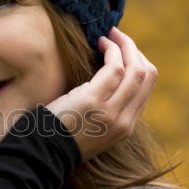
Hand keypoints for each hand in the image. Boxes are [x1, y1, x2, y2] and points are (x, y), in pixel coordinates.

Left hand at [45, 26, 157, 162]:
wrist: (42, 153)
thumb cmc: (60, 134)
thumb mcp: (92, 124)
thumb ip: (106, 106)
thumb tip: (110, 74)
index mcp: (126, 126)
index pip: (146, 88)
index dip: (139, 63)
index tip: (125, 50)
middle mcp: (124, 120)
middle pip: (147, 76)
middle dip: (135, 51)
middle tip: (119, 36)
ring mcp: (111, 112)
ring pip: (135, 69)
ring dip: (125, 46)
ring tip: (109, 35)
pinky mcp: (94, 102)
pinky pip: (114, 68)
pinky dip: (112, 50)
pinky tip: (101, 43)